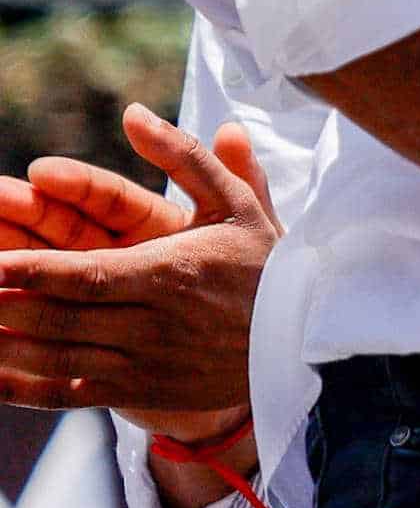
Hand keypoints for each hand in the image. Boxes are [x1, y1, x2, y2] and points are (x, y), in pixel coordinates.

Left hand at [0, 107, 281, 431]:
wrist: (301, 340)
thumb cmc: (263, 264)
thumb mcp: (238, 202)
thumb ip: (185, 156)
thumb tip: (134, 113)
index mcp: (169, 271)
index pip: (84, 274)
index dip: (31, 271)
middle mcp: (152, 322)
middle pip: (59, 317)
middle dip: (2, 304)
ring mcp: (144, 362)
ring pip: (56, 356)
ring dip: (3, 344)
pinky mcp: (140, 391)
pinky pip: (69, 393)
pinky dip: (22, 388)